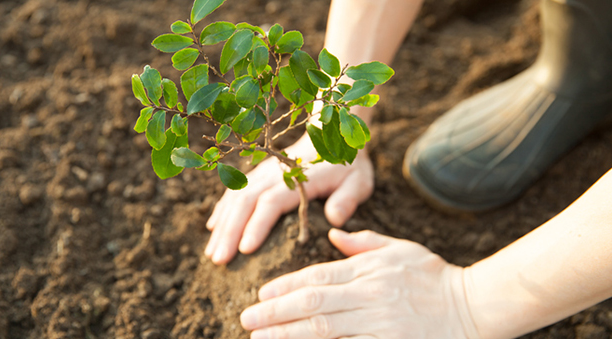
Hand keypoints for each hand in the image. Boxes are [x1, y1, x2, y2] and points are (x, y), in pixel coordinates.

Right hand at [204, 134, 373, 264]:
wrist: (332, 136)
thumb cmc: (347, 166)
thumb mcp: (358, 181)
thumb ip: (347, 199)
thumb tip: (334, 219)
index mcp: (297, 178)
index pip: (271, 202)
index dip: (257, 225)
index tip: (245, 250)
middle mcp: (274, 174)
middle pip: (245, 202)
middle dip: (230, 232)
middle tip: (219, 260)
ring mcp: (262, 173)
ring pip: (235, 198)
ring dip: (222, 225)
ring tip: (212, 253)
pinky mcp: (257, 175)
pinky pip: (234, 191)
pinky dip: (222, 210)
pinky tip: (213, 229)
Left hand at [240, 229, 479, 338]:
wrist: (473, 305)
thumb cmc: (433, 275)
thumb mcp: (400, 249)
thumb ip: (363, 243)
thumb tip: (333, 233)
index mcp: (369, 270)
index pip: (317, 277)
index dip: (285, 286)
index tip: (261, 295)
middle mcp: (370, 296)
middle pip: (313, 304)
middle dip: (275, 313)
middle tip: (247, 320)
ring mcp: (379, 324)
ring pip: (324, 330)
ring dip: (288, 335)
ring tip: (261, 338)